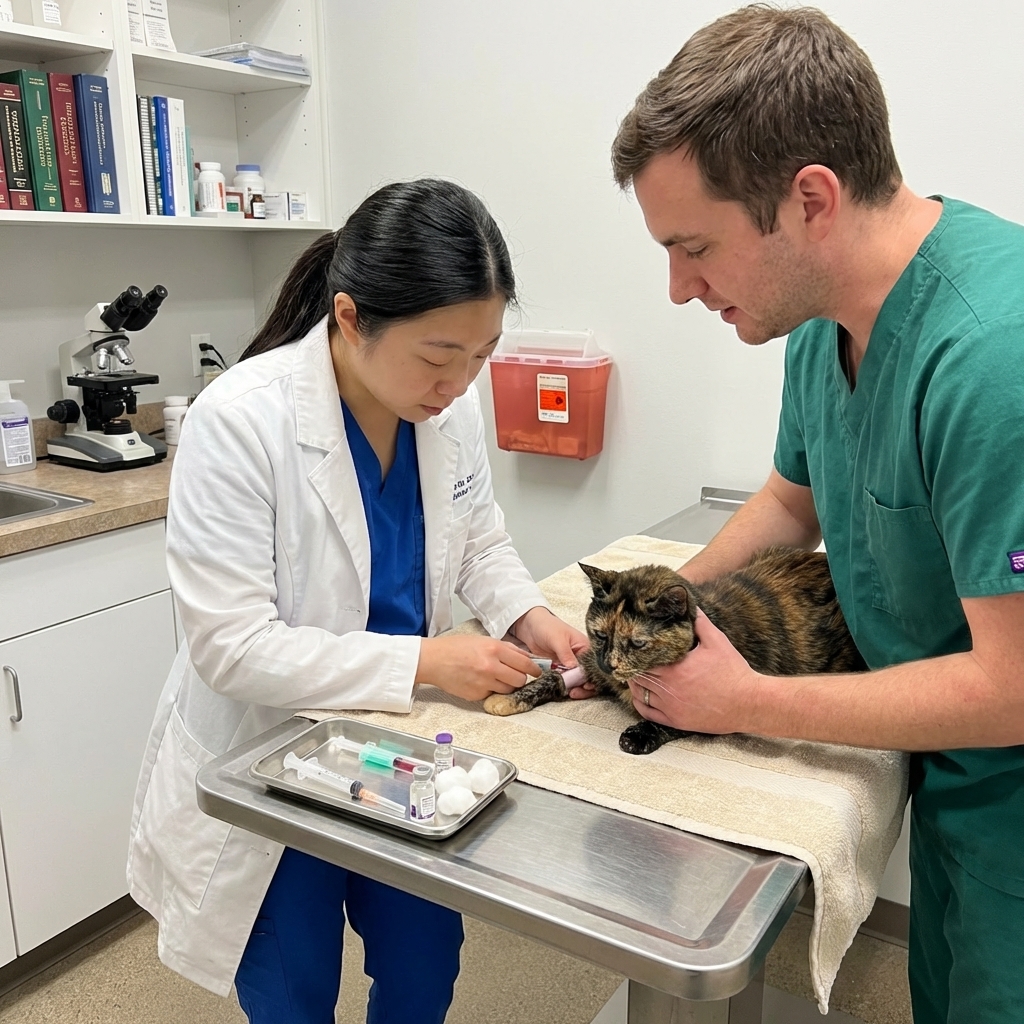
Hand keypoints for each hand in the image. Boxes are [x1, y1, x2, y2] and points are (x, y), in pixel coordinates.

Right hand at [416, 635, 540, 702]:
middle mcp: (491, 666)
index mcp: (494, 649)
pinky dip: (491, 690)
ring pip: (509, 690)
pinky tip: (481, 682)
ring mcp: (483, 683)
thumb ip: (506, 649)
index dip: (534, 670)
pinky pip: (493, 695)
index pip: (524, 664)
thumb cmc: (456, 648)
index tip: (537, 672)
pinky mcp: (476, 695)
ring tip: (496, 678)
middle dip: (520, 679)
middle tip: (515, 675)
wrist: (434, 660)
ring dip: (507, 685)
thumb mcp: (483, 640)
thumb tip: (525, 658)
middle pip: (520, 680)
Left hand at [511, 607, 592, 696]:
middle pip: (589, 676)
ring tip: (569, 693)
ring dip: (575, 688)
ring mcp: (571, 665)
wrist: (530, 626)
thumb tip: (574, 667)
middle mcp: (581, 657)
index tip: (586, 685)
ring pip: (578, 681)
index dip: (592, 677)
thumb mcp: (557, 638)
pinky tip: (562, 690)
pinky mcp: (561, 670)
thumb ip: (565, 653)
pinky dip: (565, 686)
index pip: (594, 666)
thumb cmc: (546, 626)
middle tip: (575, 692)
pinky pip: (566, 681)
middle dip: (585, 686)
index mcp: (585, 647)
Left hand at [627, 608, 759, 733]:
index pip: (643, 659)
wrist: (749, 703)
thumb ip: (699, 623)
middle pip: (638, 676)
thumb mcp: (717, 641)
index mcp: (675, 669)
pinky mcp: (676, 721)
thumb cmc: (733, 671)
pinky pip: (647, 713)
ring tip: (637, 674)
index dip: (637, 652)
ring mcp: (671, 708)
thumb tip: (690, 606)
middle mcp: (669, 690)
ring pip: (639, 694)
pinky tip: (640, 695)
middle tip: (633, 659)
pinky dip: (640, 703)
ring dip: (636, 684)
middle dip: (635, 666)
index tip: (637, 645)